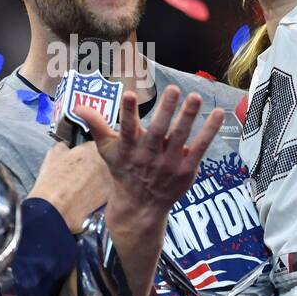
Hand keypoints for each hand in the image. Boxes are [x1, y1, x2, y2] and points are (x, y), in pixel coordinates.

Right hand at [26, 141, 111, 232]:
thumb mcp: (53, 154)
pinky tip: (83, 194)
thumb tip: (66, 147)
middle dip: (91, 164)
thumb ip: (64, 146)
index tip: (77, 156)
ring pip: (102, 174)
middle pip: (100, 159)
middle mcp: (105, 162)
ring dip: (95, 177)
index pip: (91, 144)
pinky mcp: (108, 196)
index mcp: (92, 148)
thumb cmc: (54, 182)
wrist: (58, 209)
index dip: (83, 151)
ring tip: (79, 185)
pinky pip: (103, 189)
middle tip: (77, 171)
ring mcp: (108, 179)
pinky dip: (96, 191)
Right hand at [75, 86, 223, 214]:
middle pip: (157, 132)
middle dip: (165, 110)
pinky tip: (217, 113)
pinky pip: (200, 148)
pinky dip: (209, 131)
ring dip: (188, 117)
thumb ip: (96, 125)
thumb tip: (79, 105)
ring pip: (179, 138)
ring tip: (195, 97)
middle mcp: (148, 157)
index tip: (129, 94)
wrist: (141, 206)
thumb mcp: (107, 149)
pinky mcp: (186, 170)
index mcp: (128, 150)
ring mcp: (169, 165)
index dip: (127, 113)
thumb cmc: (124, 170)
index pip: (126, 129)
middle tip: (173, 89)